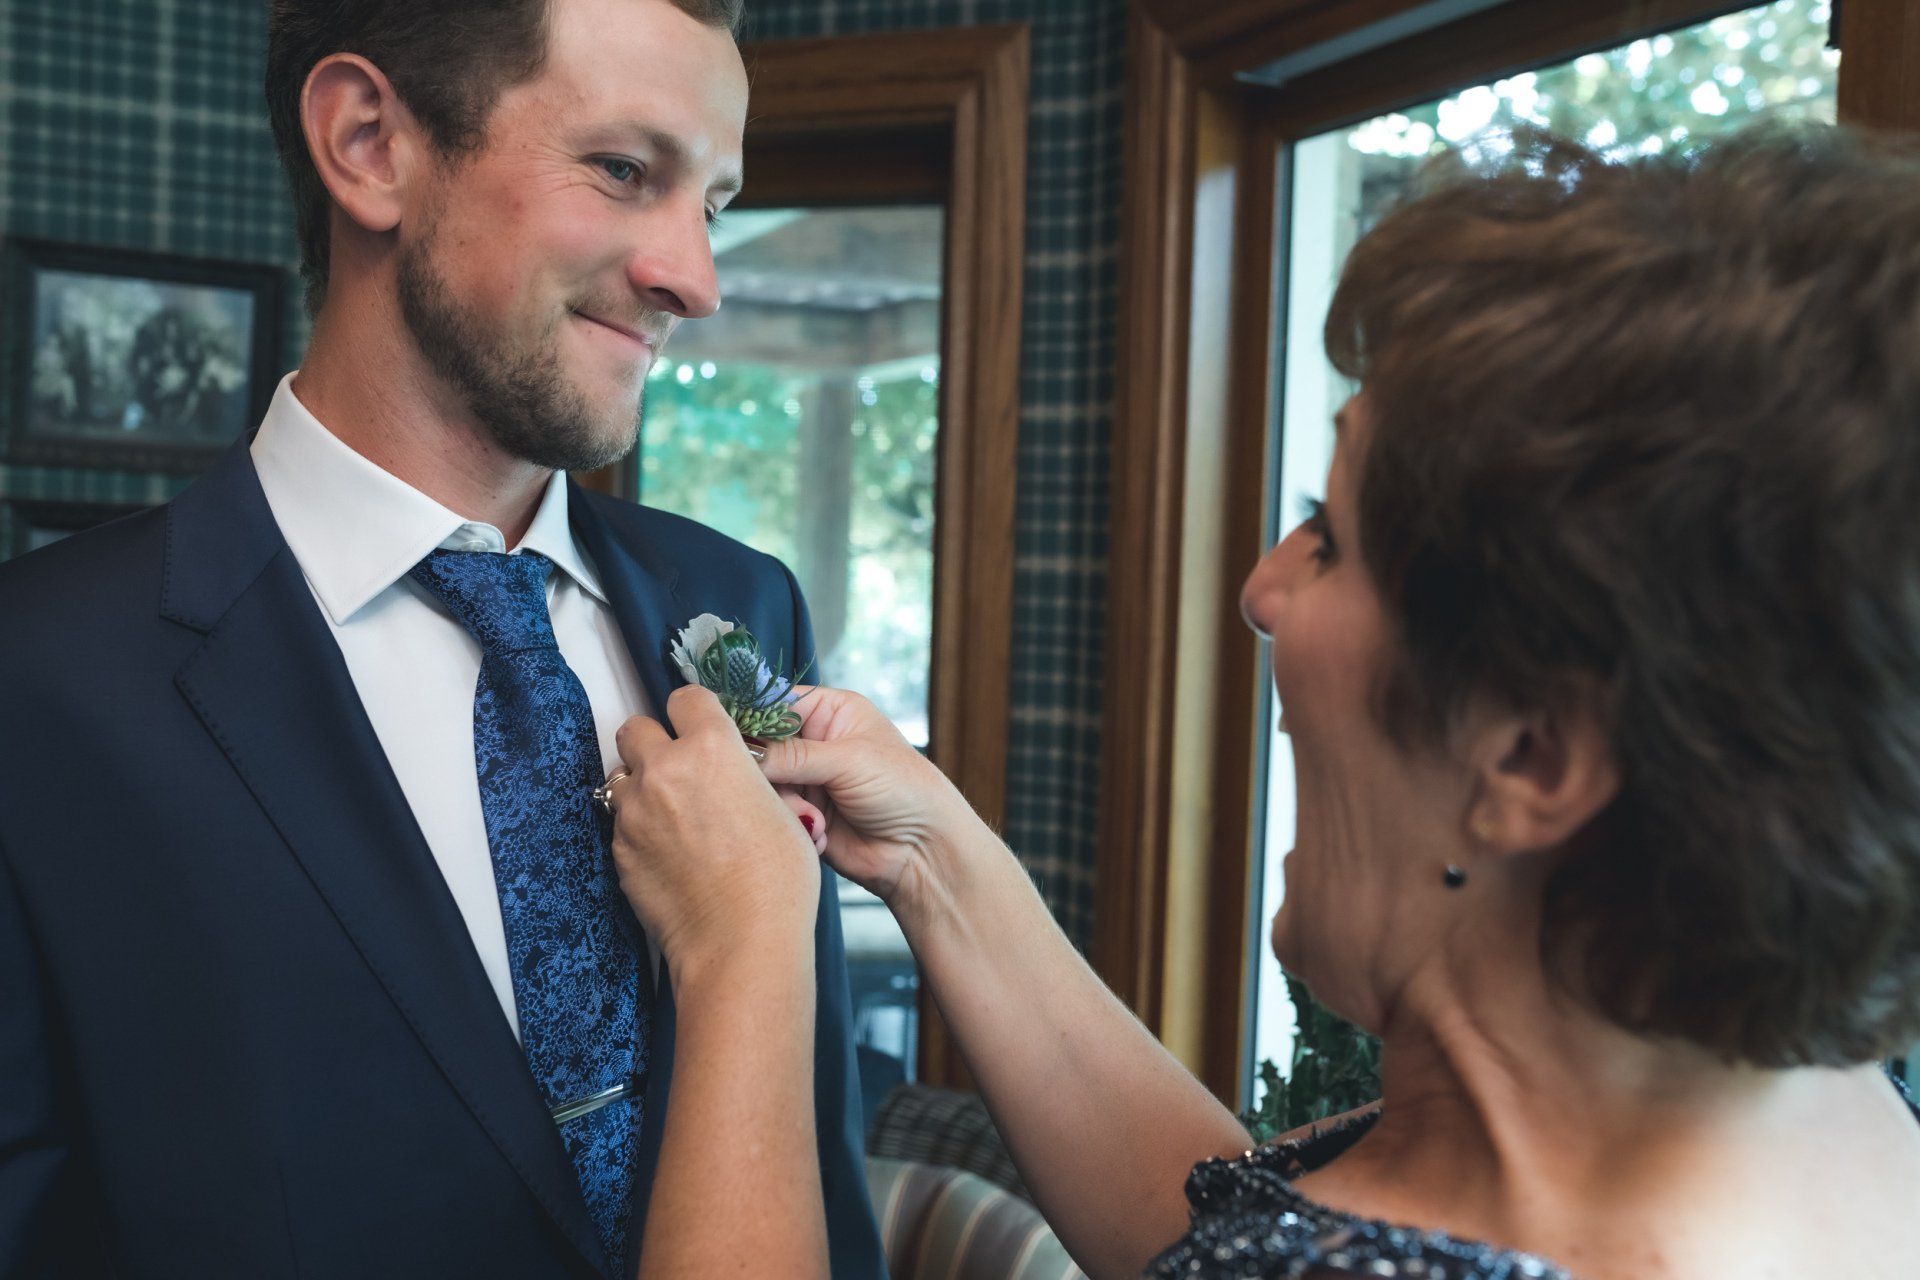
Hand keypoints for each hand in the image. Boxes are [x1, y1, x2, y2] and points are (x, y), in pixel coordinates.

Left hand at [609, 686, 820, 976]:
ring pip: (621, 777)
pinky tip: (667, 855)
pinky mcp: (618, 850)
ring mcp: (634, 811)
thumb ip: (747, 780)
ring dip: (641, 787)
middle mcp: (665, 770)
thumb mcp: (783, 812)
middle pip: (635, 728)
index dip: (695, 713)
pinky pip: (620, 824)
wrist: (740, 943)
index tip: (701, 727)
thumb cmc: (776, 882)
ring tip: (670, 817)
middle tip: (678, 770)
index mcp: (713, 748)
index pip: (686, 698)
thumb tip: (737, 778)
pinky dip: (638, 830)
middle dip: (654, 743)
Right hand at [760, 686, 981, 911]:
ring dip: (785, 804)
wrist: (923, 851)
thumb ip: (791, 754)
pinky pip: (773, 815)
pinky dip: (793, 824)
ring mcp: (805, 780)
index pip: (772, 703)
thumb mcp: (848, 760)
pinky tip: (819, 832)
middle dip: (768, 772)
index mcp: (828, 711)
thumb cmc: (903, 789)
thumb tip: (741, 749)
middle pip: (760, 746)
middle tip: (779, 788)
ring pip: (761, 785)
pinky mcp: (802, 815)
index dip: (749, 720)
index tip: (731, 741)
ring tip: (814, 817)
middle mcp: (812, 742)